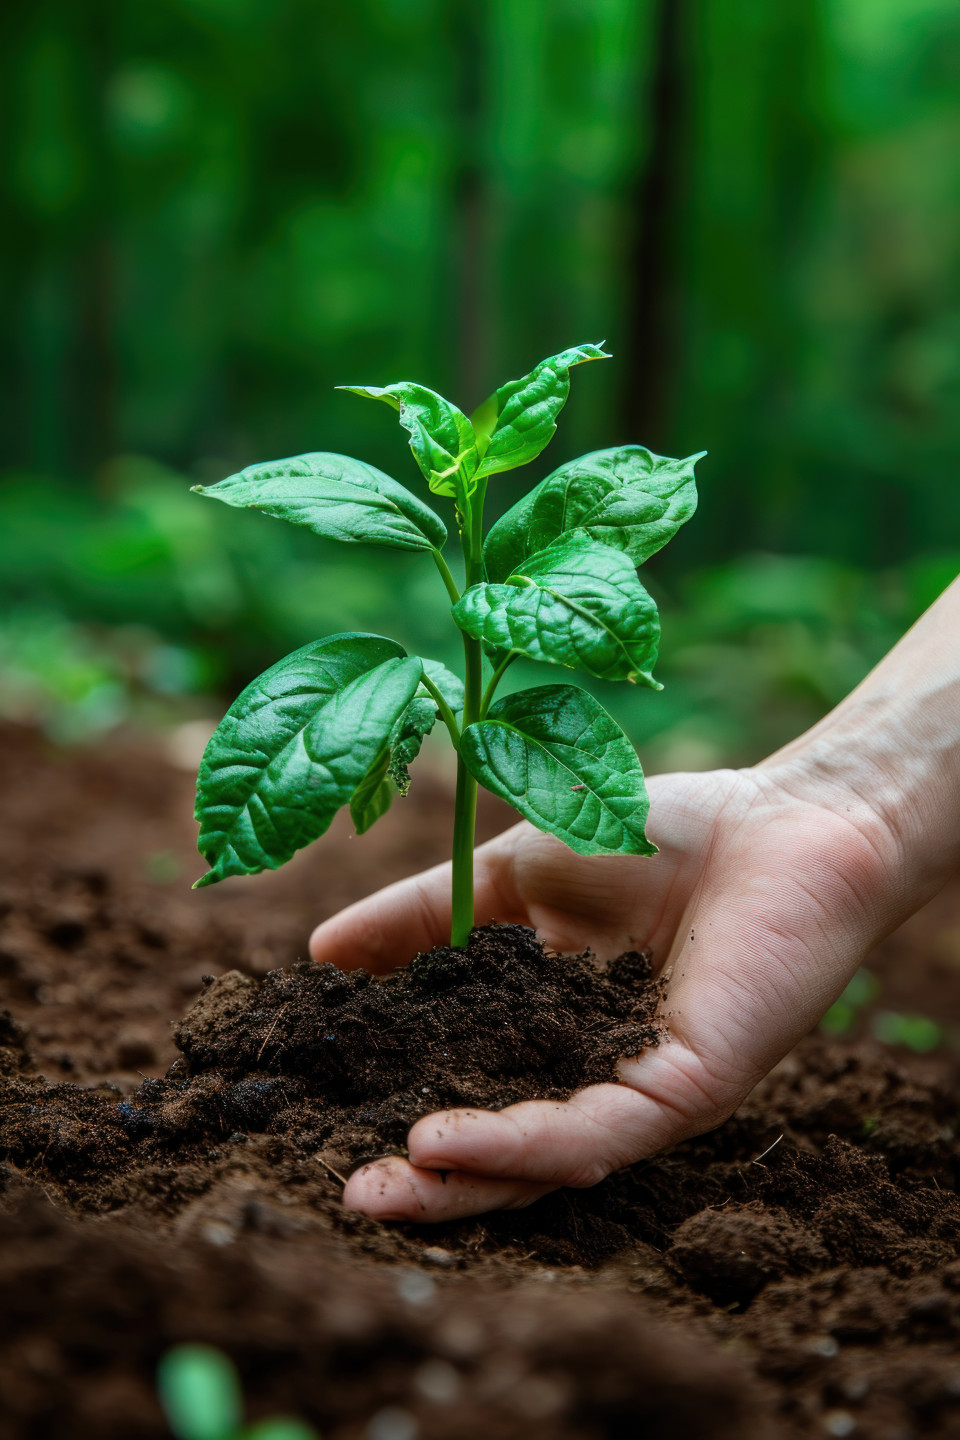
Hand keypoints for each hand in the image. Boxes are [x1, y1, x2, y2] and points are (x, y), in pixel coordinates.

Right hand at [310, 761, 907, 1222]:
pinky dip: (515, 1143)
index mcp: (555, 1034)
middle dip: (423, 1181)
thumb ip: (422, 916)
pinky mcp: (683, 1092)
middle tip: (344, 1193)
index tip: (318, 1113)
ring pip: (543, 1162)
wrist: (777, 819)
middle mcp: (596, 1077)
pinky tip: (441, 1144)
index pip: (467, 1081)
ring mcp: (640, 1091)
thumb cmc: (650, 836)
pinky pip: (592, 1133)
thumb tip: (318, 954)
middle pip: (501, 1146)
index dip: (397, 1100)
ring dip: (458, 1184)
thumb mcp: (509, 877)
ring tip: (379, 1190)